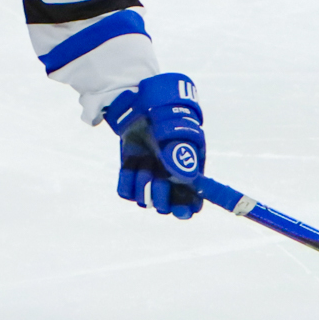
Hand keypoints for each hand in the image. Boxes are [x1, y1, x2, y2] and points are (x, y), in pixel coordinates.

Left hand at [103, 73, 204, 218]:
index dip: (187, 210)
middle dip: (160, 196)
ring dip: (142, 183)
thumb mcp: (176, 134)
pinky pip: (126, 191)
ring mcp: (149, 181)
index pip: (192, 204)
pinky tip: (132, 162)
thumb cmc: (167, 120)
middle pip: (166, 208)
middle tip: (156, 178)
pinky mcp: (131, 177)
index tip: (181, 209)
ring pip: (144, 201)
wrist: (142, 109)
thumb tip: (188, 179)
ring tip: (144, 161)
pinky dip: (127, 179)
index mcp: (189, 174)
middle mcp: (169, 182)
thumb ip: (181, 156)